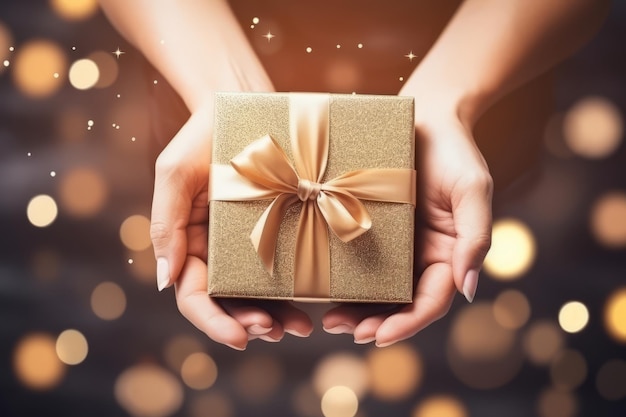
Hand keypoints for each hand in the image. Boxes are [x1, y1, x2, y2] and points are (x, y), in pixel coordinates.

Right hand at [150, 54, 312, 349]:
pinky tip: (311, 300)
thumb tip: (166, 279)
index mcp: (188, 239)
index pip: (193, 294)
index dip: (213, 321)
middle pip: (228, 301)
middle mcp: (216, 246)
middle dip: (249, 323)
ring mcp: (247, 239)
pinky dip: (292, 289)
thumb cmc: (204, 132)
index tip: (241, 338)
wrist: (243, 100)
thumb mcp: (176, 171)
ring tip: (298, 326)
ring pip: (256, 292)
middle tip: (278, 330)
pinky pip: (282, 267)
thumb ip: (167, 223)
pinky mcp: (275, 226)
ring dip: (274, 315)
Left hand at [322, 110, 492, 346]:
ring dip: (355, 309)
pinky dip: (344, 278)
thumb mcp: (473, 189)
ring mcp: (396, 244)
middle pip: (400, 303)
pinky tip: (322, 287)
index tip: (376, 337)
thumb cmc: (455, 150)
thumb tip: (467, 289)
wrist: (427, 115)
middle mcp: (421, 255)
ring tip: (327, 319)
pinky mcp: (372, 226)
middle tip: (341, 329)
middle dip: (374, 324)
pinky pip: (357, 258)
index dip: (407, 323)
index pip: (431, 302)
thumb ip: (475, 238)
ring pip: (376, 289)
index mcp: (448, 254)